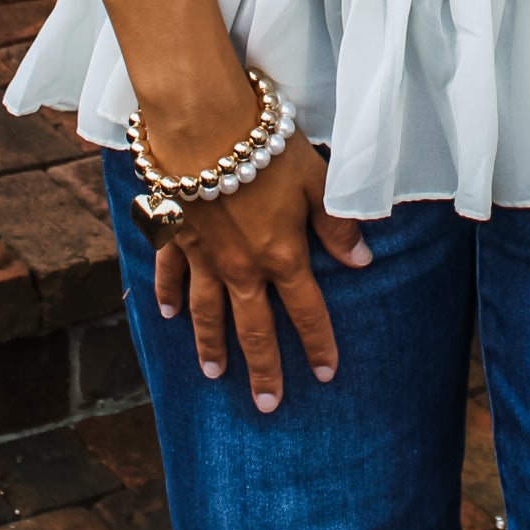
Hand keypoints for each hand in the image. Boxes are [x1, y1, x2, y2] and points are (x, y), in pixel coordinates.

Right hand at [150, 127, 370, 411]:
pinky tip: (167, 314)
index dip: (318, 345)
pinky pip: (170, 273)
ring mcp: (202, 255)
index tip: (326, 376)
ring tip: (215, 375)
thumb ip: (336, 223)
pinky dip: (167, 295)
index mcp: (281, 255)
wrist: (202, 123)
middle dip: (262, 369)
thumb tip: (361, 260)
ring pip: (207, 313)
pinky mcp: (173, 234)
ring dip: (211, 345)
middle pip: (253, 328)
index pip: (306, 312)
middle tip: (268, 406)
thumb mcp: (315, 179)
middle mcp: (241, 266)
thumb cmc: (265, 143)